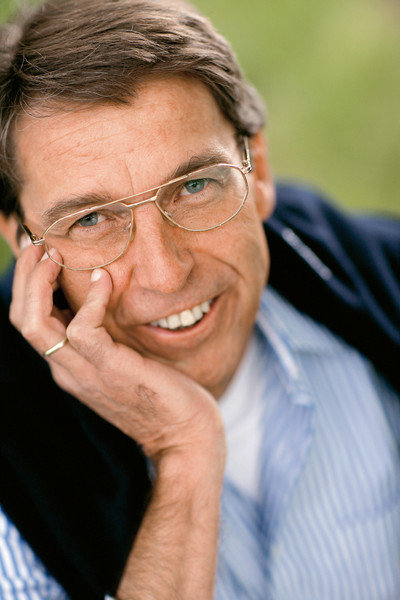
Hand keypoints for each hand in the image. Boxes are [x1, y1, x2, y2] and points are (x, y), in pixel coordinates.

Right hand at [10, 245, 224, 462]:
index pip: (28, 323)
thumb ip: (104, 339)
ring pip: (36, 324)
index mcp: (68, 367)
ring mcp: (85, 372)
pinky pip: (83, 328)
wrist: (185, 436)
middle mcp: (67, 370)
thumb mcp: (122, 362)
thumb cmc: (160, 394)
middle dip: (24, 277)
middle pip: (22, 319)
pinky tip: (104, 280)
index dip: (26, 286)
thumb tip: (97, 302)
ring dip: (40, 282)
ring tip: (56, 255)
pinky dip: (90, 299)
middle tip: (40, 246)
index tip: (41, 255)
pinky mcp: (110, 368)